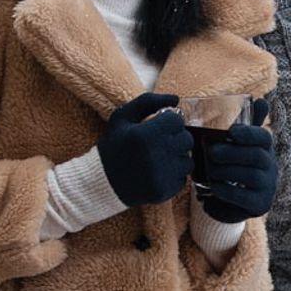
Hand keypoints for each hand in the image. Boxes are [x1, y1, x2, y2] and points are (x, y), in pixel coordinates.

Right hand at [97, 92, 190, 206]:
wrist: (102, 182)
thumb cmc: (113, 146)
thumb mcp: (122, 117)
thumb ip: (148, 101)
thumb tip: (176, 99)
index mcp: (145, 134)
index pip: (177, 121)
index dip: (169, 122)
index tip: (159, 127)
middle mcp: (156, 155)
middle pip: (186, 140)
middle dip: (175, 139)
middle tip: (159, 143)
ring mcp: (162, 175)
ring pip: (188, 160)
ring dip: (177, 158)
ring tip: (158, 159)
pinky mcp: (165, 191)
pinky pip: (183, 178)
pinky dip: (174, 175)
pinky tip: (157, 173)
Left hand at [198, 122, 277, 223]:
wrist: (230, 202)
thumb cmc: (232, 167)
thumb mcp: (238, 145)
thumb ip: (246, 124)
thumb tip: (261, 100)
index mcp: (265, 149)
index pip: (264, 138)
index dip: (249, 133)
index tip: (231, 132)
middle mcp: (271, 167)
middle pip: (258, 156)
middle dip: (233, 153)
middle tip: (212, 152)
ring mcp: (268, 187)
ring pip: (252, 176)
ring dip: (228, 171)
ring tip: (210, 169)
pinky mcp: (260, 205)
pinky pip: (245, 197)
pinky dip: (228, 191)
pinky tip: (214, 186)